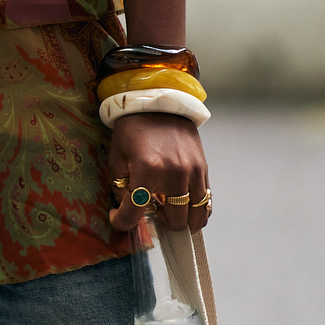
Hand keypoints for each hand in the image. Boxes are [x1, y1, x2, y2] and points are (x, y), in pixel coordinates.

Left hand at [107, 112, 210, 233]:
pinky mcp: (203, 168)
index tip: (118, 218)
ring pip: (196, 216)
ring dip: (181, 220)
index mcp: (147, 171)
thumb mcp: (117, 157)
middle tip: (150, 211)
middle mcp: (174, 174)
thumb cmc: (133, 129)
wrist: (158, 101)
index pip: (134, 213)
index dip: (121, 221)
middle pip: (174, 222)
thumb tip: (128, 210)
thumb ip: (121, 187)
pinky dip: (197, 210)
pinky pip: (207, 201)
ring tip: (169, 211)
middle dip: (159, 223)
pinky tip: (185, 207)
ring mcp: (193, 172)